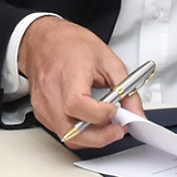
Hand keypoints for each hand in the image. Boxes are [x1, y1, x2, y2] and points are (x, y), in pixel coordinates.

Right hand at [18, 16, 142, 148]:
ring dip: (91, 137)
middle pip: (71, 130)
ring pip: (67, 136)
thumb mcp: (107, 60)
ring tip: (105, 124)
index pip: (77, 104)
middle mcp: (51, 90)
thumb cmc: (70, 44)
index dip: (99, 114)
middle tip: (118, 129)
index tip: (115, 110)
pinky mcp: (40, 111)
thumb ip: (126, 89)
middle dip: (100, 137)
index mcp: (68, 73)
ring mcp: (43, 103)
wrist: (43, 39)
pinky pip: (61, 131)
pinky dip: (79, 132)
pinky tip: (89, 120)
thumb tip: (136, 113)